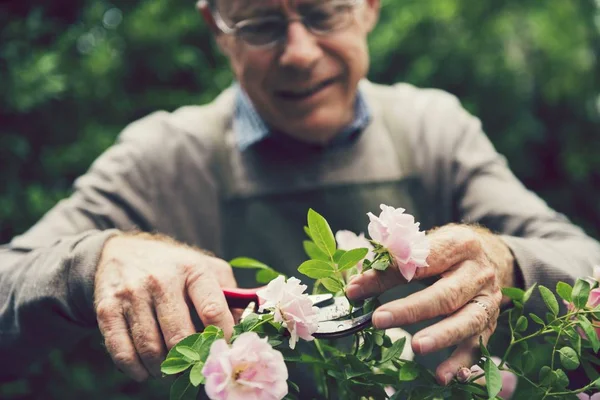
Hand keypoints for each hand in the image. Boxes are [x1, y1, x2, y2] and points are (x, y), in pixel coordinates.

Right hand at [94, 233, 237, 380]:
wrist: (122, 251)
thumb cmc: (175, 266)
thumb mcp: (207, 268)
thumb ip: (230, 296)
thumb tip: (246, 329)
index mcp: (193, 269)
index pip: (214, 311)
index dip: (222, 339)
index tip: (223, 351)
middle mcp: (161, 280)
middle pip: (180, 337)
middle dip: (191, 360)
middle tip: (195, 368)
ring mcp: (132, 294)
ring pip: (151, 349)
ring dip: (163, 369)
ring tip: (171, 370)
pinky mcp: (107, 309)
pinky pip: (122, 351)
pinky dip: (136, 369)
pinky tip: (145, 371)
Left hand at [346, 224, 515, 384]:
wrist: (492, 257)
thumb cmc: (447, 252)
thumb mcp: (425, 246)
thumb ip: (393, 262)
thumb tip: (356, 286)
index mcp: (458, 245)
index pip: (420, 261)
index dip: (387, 275)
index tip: (356, 289)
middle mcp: (477, 272)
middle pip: (445, 293)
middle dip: (411, 309)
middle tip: (379, 320)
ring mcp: (488, 300)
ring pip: (466, 321)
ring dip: (441, 336)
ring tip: (417, 347)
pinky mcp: (490, 323)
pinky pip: (477, 345)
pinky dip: (460, 363)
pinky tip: (442, 376)